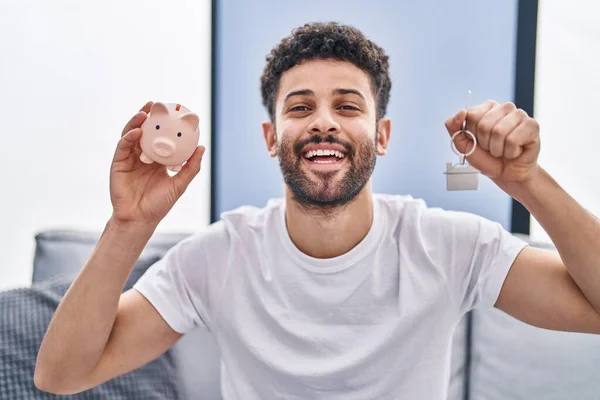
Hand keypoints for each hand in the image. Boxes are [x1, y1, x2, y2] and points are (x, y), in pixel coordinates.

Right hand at [109, 101, 205, 226]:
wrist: (140, 219)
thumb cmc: (159, 204)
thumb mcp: (180, 184)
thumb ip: (191, 167)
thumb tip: (202, 147)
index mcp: (157, 159)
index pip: (159, 136)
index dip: (163, 123)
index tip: (172, 110)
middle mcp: (142, 156)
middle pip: (144, 131)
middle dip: (147, 116)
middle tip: (154, 103)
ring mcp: (129, 158)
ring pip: (131, 134)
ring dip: (136, 121)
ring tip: (144, 112)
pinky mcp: (118, 163)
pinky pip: (123, 146)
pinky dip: (129, 137)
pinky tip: (137, 131)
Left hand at [445, 100, 540, 189]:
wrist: (507, 174)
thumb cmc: (487, 158)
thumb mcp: (464, 144)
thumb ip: (454, 127)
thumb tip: (460, 112)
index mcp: (487, 108)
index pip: (471, 115)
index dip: (472, 134)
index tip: (478, 141)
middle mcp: (504, 107)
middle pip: (484, 124)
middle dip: (485, 143)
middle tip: (492, 148)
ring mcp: (520, 114)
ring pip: (499, 132)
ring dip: (497, 149)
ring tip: (502, 150)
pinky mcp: (532, 125)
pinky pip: (513, 140)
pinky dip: (510, 152)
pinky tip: (515, 151)